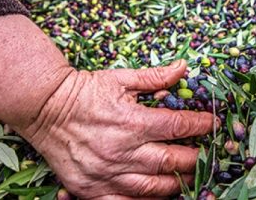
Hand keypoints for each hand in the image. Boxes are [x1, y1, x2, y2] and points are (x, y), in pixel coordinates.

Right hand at [0, 16, 212, 198]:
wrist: (44, 108)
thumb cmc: (85, 91)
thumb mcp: (121, 79)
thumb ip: (155, 77)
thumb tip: (185, 68)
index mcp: (133, 122)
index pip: (179, 127)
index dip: (200, 126)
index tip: (212, 124)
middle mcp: (123, 151)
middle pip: (172, 162)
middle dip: (194, 158)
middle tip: (204, 154)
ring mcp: (107, 174)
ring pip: (154, 188)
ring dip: (176, 183)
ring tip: (186, 175)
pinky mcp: (91, 189)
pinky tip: (157, 195)